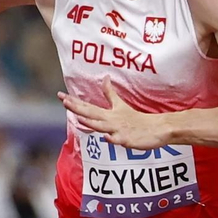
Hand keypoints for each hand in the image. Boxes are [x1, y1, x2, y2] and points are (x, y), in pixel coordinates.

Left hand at [59, 79, 173, 150]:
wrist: (156, 128)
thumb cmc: (136, 119)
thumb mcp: (121, 105)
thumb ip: (110, 93)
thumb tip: (105, 77)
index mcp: (108, 113)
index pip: (87, 106)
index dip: (74, 102)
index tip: (61, 96)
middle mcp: (110, 120)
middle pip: (91, 113)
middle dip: (77, 107)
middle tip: (64, 101)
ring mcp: (118, 130)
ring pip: (102, 126)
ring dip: (91, 122)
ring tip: (79, 118)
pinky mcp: (127, 139)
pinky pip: (118, 140)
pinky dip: (112, 138)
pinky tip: (106, 138)